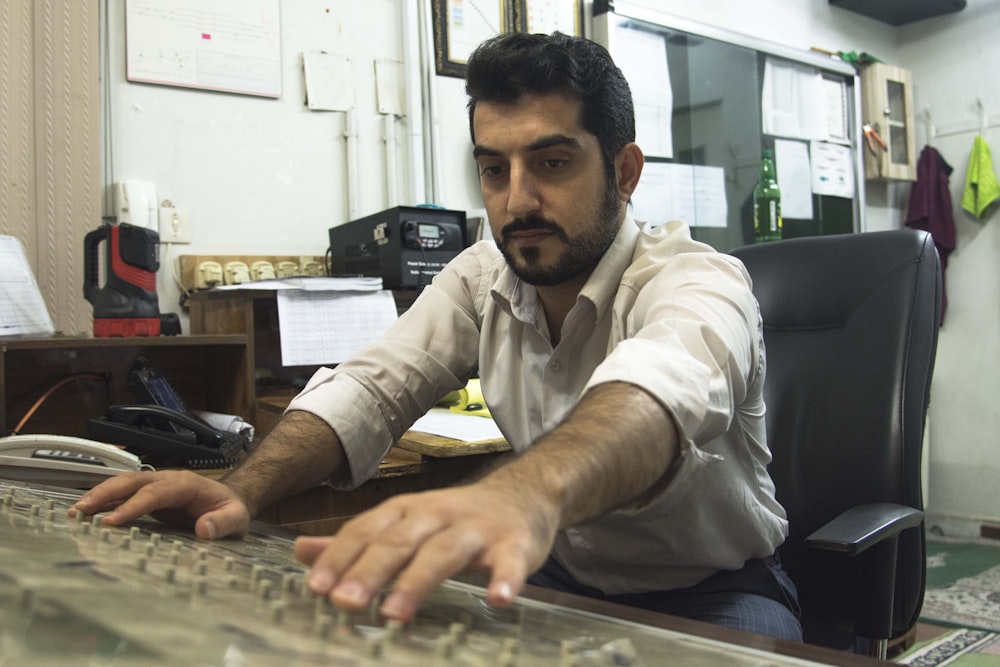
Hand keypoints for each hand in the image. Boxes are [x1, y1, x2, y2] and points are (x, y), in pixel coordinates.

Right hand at [70, 470, 250, 539]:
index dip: (132, 506)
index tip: (112, 521)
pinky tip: (87, 515)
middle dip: (105, 494)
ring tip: (75, 513)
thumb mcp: (236, 518)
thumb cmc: (232, 510)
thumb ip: (223, 523)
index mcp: (187, 484)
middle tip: (81, 511)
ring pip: (123, 486)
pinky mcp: (149, 497)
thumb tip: (204, 529)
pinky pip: (123, 497)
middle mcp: (168, 481)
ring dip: (98, 496)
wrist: (230, 501)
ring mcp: (156, 487)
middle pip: (132, 481)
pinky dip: (103, 504)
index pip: (155, 493)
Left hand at [294, 479, 557, 621]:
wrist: (523, 494)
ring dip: (417, 582)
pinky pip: (510, 562)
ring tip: (394, 615)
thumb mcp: (405, 521)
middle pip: (399, 541)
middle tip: (344, 603)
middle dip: (370, 572)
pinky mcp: (514, 544)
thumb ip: (357, 540)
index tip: (316, 587)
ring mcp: (476, 529)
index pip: (366, 531)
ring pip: (443, 552)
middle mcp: (437, 515)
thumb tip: (301, 551)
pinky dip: (505, 578)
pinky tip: (499, 599)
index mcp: (406, 511)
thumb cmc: (455, 517)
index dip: (340, 557)